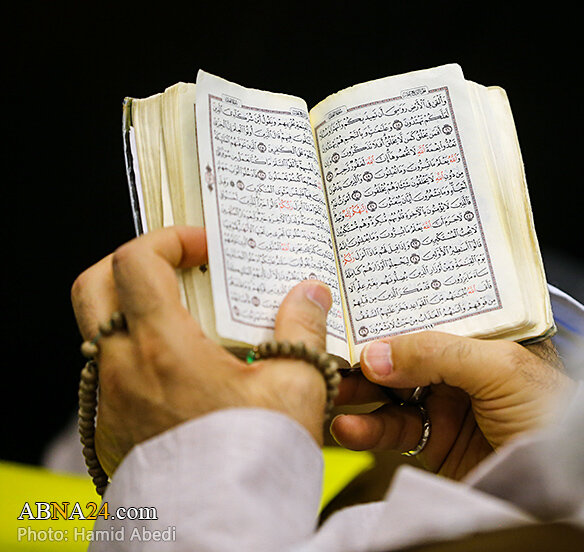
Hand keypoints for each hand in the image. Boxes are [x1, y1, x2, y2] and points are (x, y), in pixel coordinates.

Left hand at [71, 226, 332, 475]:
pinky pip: (108, 377)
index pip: (137, 262)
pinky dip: (137, 359)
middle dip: (133, 265)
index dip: (170, 240)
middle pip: (95, 286)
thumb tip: (309, 293)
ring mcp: (109, 404)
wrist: (223, 530)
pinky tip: (184, 378)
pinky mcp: (110, 433)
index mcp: (162, 347)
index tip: (205, 251)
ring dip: (134, 314)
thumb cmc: (254, 461)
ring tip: (189, 328)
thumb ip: (302, 329)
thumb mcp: (297, 386)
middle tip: (179, 272)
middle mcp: (122, 370)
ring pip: (98, 333)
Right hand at [330, 333, 572, 479]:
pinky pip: (392, 429)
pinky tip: (348, 427)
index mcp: (486, 336)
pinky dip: (366, 428)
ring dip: (358, 391)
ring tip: (332, 391)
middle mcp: (464, 366)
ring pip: (390, 390)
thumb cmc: (553, 416)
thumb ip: (439, 353)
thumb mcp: (502, 369)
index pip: (431, 314)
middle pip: (404, 351)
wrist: (565, 485)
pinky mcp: (435, 441)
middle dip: (367, 352)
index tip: (351, 308)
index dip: (394, 312)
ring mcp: (447, 404)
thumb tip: (378, 352)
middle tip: (329, 351)